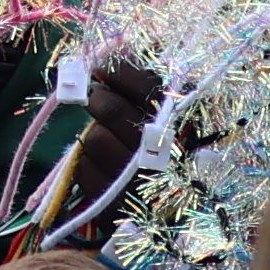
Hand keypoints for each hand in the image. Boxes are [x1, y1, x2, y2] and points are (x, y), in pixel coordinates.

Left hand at [42, 57, 168, 230]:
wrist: (186, 221)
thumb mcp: (184, 120)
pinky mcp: (115, 207)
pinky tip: (103, 169)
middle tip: (97, 98)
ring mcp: (136, 182)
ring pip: (92, 140)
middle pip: (110, 110)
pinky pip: (83, 171)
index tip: (101, 67)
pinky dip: (86, 166)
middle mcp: (159, 153)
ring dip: (93, 137)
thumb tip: (122, 48)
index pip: (144, 86)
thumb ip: (156, 85)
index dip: (118, 70)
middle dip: (98, 99)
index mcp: (181, 127)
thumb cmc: (181, 160)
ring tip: (107, 141)